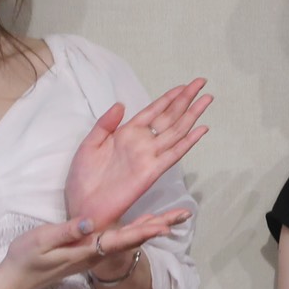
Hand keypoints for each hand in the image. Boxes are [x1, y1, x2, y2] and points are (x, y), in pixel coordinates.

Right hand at [2, 210, 189, 288]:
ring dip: (152, 227)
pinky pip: (120, 239)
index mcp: (87, 250)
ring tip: (174, 217)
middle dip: (159, 226)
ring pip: (130, 239)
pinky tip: (146, 223)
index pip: (121, 239)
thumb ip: (66, 231)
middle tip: (184, 215)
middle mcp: (96, 253)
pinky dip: (137, 229)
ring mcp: (94, 253)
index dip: (143, 231)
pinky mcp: (90, 250)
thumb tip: (91, 222)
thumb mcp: (42, 240)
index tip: (165, 225)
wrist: (17, 280)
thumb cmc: (26, 257)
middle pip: (134, 239)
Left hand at [65, 79, 211, 229]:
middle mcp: (142, 143)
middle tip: (201, 83)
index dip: (169, 98)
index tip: (184, 85)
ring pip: (176, 131)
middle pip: (169, 117)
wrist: (82, 206)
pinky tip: (201, 129)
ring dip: (192, 115)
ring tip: (207, 99)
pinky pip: (173, 154)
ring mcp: (148, 157)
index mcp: (126, 134)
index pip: (153, 111)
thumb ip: (105, 123)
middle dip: (186, 100)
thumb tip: (121, 104)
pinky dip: (188, 142)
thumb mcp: (89, 144)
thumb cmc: (82, 178)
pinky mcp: (151, 172)